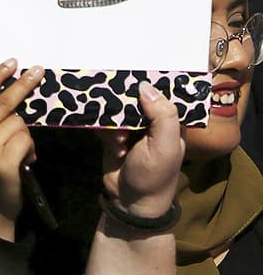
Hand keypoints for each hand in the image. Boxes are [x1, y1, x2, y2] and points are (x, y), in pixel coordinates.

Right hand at [0, 59, 44, 241]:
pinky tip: (23, 162)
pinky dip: (30, 149)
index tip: (12, 63)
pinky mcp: (2, 161)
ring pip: (17, 122)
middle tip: (38, 71)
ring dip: (24, 135)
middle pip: (1, 103)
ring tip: (18, 153)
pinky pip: (26, 139)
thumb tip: (6, 88)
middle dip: (22, 86)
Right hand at [101, 81, 183, 219]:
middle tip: (120, 111)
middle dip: (124, 104)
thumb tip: (144, 86)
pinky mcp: (113, 137)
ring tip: (120, 139)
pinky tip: (114, 146)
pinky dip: (104, 131)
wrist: (130, 203)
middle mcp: (151, 123)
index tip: (134, 70)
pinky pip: (103, 122)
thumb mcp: (165, 146)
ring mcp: (131, 130)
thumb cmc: (155, 176)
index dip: (150, 82)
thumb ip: (162, 116)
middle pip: (135, 98)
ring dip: (114, 122)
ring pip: (116, 109)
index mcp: (171, 122)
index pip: (162, 93)